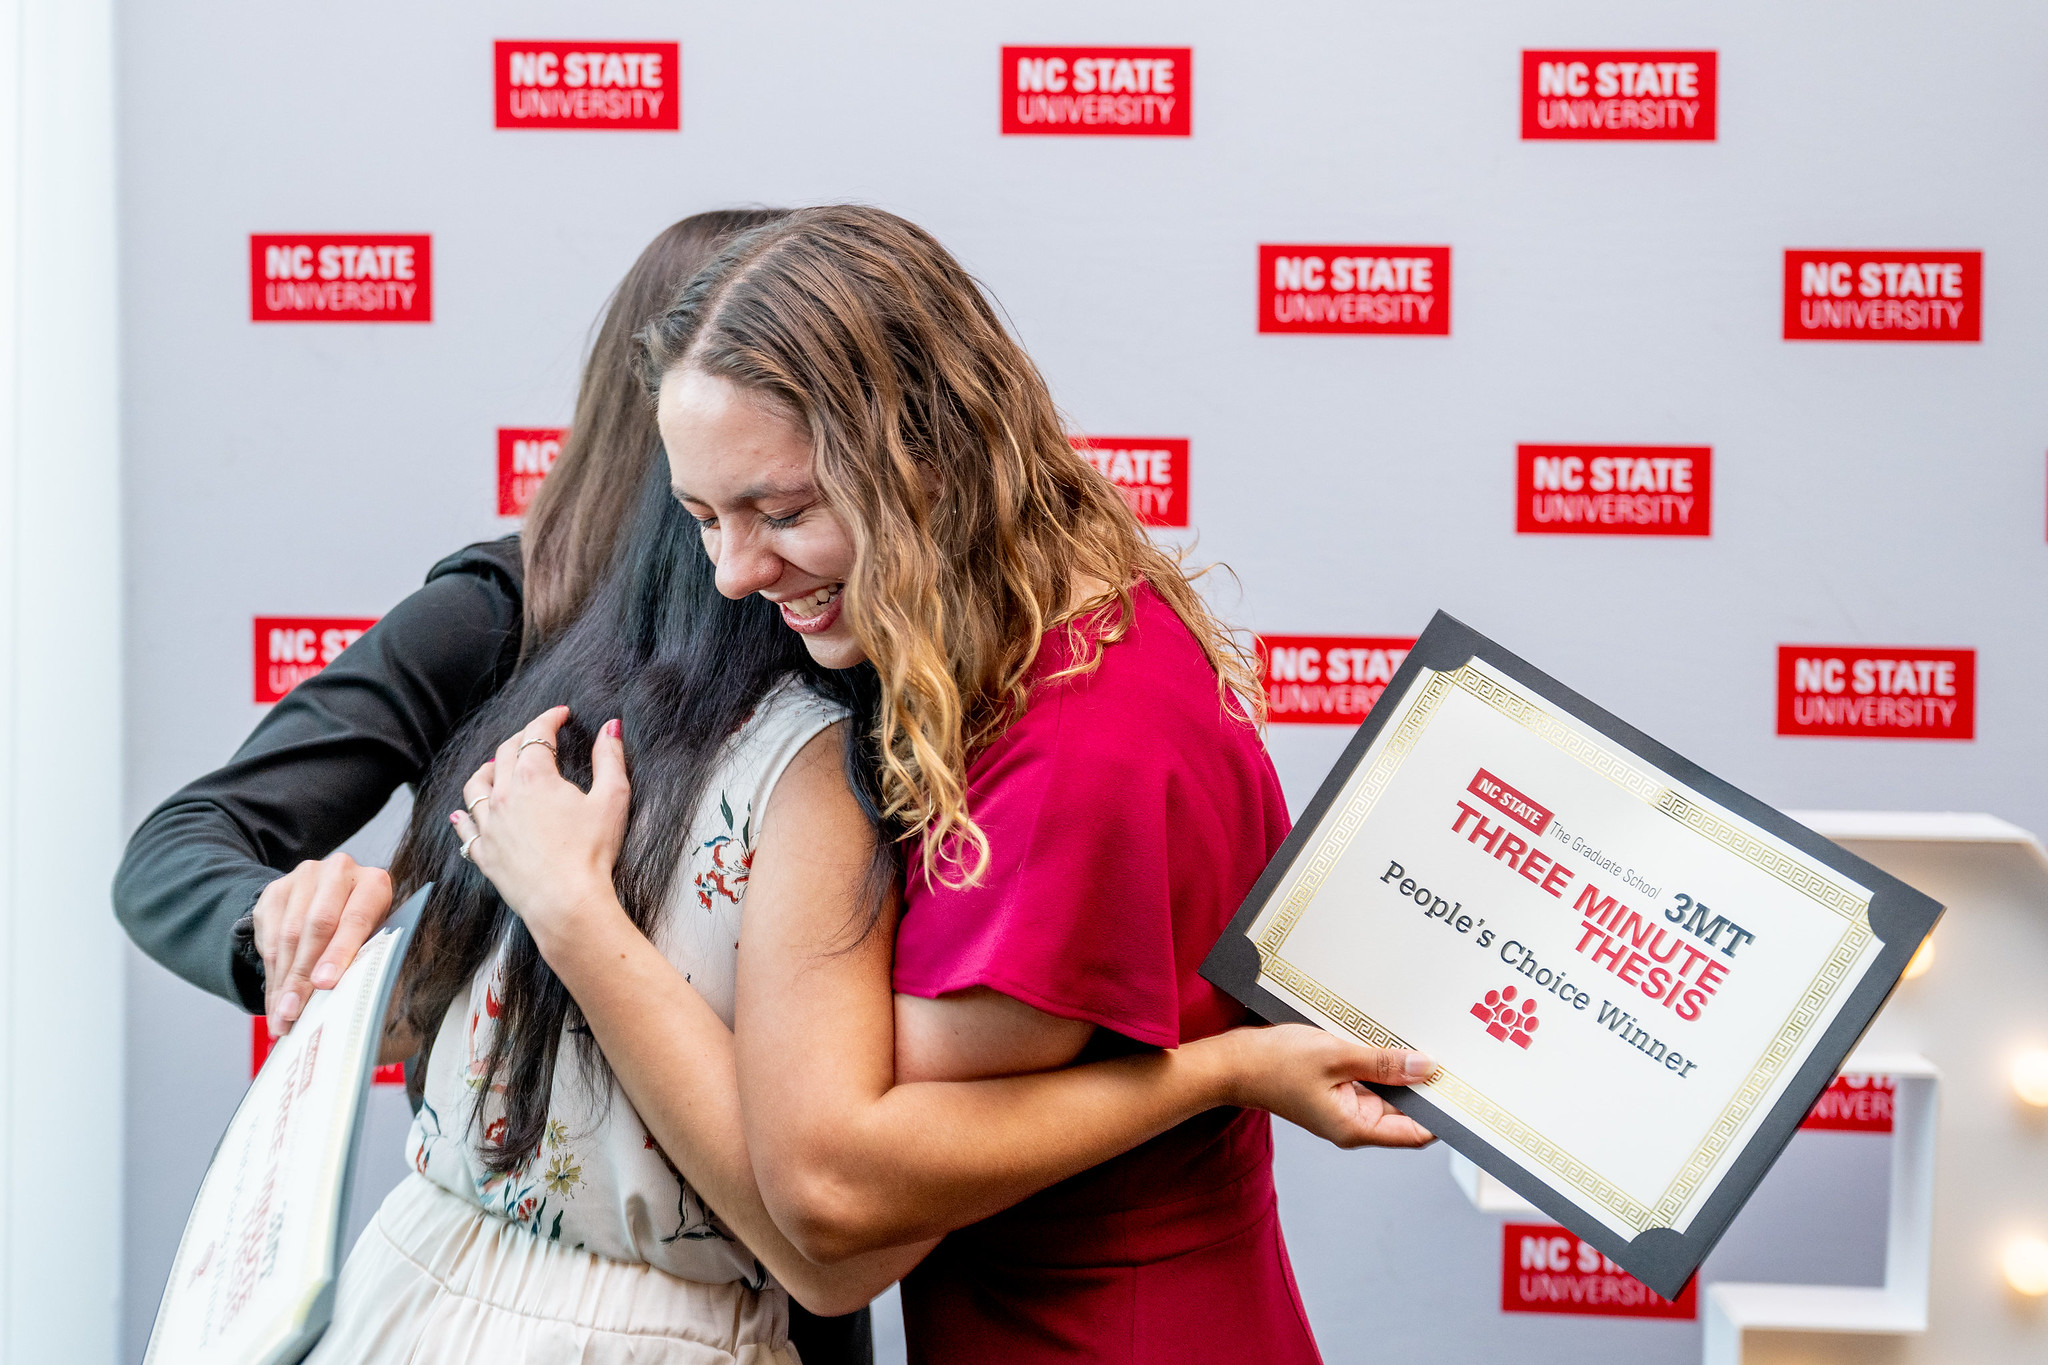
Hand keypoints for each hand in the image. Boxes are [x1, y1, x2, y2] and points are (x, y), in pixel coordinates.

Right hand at [253, 852, 393, 1037]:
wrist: (333, 895)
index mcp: (373, 882)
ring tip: (281, 1016)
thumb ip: (364, 956)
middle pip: (316, 927)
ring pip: (288, 935)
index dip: (339, 952)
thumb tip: (352, 999)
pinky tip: (274, 1000)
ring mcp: (304, 877)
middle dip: (303, 975)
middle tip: (294, 1012)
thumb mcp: (374, 935)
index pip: (355, 919)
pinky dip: (271, 973)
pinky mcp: (275, 890)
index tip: (324, 984)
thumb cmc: (363, 925)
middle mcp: (338, 871)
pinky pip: (268, 937)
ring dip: (283, 981)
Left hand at [448, 707, 630, 952]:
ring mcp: (489, 825)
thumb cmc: (591, 854)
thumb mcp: (612, 800)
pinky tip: (463, 813)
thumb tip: (610, 727)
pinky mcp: (483, 853)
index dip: (549, 718)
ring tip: (496, 768)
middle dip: (521, 739)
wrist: (565, 902)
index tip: (560, 715)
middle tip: (537, 737)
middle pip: (504, 753)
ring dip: (487, 770)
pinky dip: (464, 815)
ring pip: (475, 785)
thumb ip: (610, 758)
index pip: (536, 734)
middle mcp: (504, 795)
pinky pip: (464, 827)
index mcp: (534, 777)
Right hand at [1223, 1023, 1436, 1149]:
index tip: (1464, 1093)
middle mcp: (1353, 1123)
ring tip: (1420, 1043)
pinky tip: (1387, 1041)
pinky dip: (1379, 1063)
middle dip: (1424, 1086)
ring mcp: (1342, 1106)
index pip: (1416, 1133)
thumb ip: (1384, 1063)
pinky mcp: (1333, 1089)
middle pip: (1404, 1110)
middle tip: (1449, 1057)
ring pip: (1387, 1091)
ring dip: (1399, 1070)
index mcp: (1356, 1128)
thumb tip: (1426, 1067)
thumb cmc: (1275, 1064)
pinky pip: (1367, 1079)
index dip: (1442, 1115)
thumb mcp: (1336, 1056)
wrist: (1232, 1062)